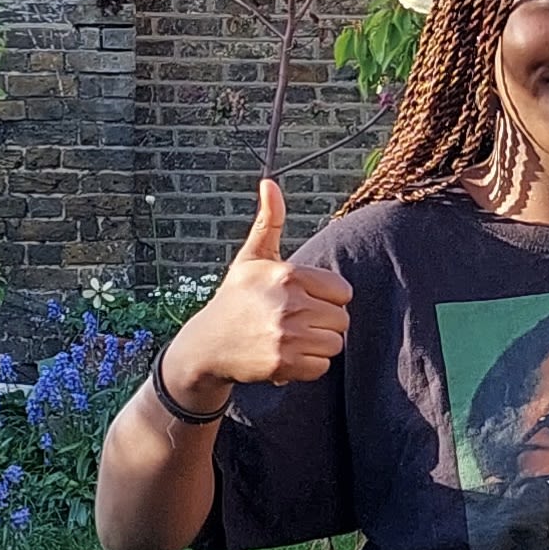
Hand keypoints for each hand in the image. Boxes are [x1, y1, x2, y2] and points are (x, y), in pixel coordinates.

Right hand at [163, 179, 354, 406]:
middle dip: (322, 323)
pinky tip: (285, 356)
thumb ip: (270, 222)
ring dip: (316, 346)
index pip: (342, 292)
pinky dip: (307, 366)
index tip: (301, 301)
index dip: (325, 299)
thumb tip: (269, 182)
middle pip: (341, 319)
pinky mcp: (284, 362)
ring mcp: (287, 334)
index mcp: (288, 274)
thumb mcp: (251, 258)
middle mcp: (289, 303)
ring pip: (334, 344)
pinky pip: (322, 366)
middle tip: (293, 323)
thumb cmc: (235, 298)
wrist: (206, 345)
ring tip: (289, 339)